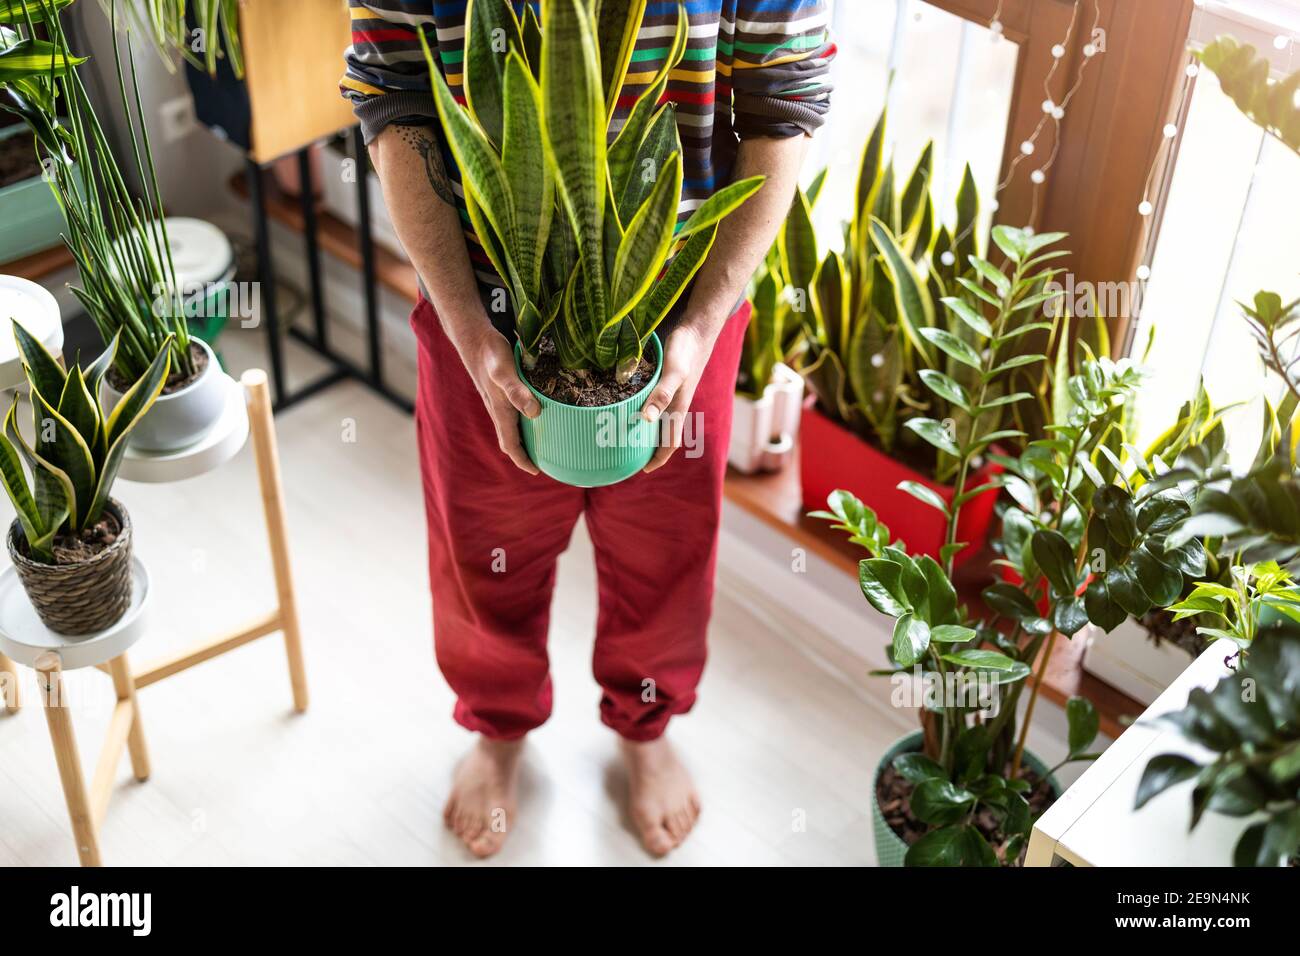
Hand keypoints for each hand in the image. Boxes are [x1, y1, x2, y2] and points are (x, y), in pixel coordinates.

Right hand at [454, 324, 541, 474]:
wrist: (473, 337)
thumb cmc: (490, 354)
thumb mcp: (505, 371)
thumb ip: (517, 391)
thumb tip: (535, 413)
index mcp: (501, 411)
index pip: (510, 445)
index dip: (523, 460)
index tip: (537, 470)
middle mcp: (498, 409)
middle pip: (510, 440)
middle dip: (525, 454)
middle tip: (544, 460)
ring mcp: (497, 400)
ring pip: (511, 427)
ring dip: (524, 438)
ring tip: (543, 441)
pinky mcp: (499, 390)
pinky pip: (511, 413)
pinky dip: (523, 420)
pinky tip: (534, 412)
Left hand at [641, 323, 715, 473]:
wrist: (698, 329)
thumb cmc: (686, 350)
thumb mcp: (673, 372)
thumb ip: (661, 394)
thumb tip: (647, 420)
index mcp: (678, 408)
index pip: (670, 442)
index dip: (658, 458)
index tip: (643, 470)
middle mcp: (676, 404)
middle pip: (664, 434)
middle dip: (650, 449)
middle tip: (629, 456)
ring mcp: (674, 393)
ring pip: (660, 420)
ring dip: (648, 431)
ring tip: (628, 436)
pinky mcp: (669, 381)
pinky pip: (657, 404)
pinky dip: (646, 412)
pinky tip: (634, 406)